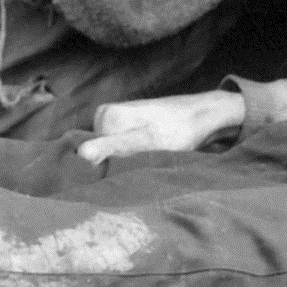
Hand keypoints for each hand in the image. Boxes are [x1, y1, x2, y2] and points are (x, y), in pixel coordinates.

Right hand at [77, 91, 243, 161]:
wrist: (204, 115)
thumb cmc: (177, 129)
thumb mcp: (145, 141)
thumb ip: (113, 147)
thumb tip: (82, 154)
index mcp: (105, 115)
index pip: (91, 152)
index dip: (106, 166)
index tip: (126, 172)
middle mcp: (108, 114)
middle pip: (102, 150)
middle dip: (117, 162)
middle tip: (141, 165)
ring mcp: (120, 118)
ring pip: (113, 149)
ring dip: (126, 160)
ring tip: (147, 161)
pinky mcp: (132, 125)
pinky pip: (123, 145)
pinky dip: (133, 155)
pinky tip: (149, 157)